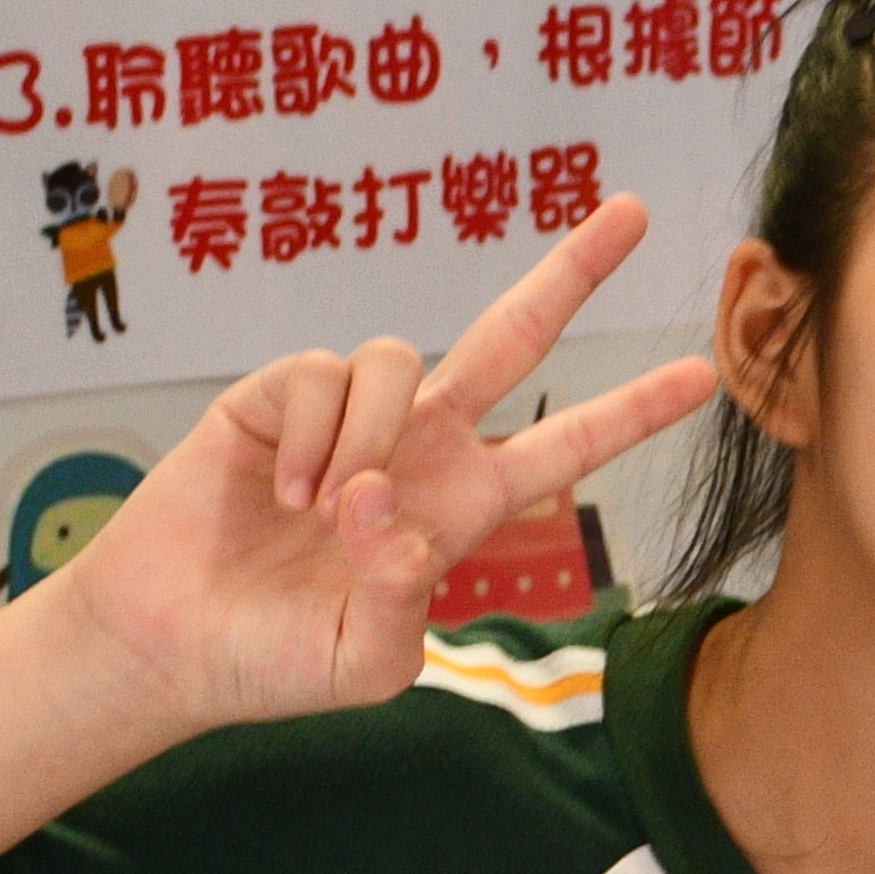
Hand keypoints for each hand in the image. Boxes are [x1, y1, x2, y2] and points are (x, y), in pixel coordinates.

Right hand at [56, 198, 716, 736]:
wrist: (171, 644)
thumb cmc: (273, 659)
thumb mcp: (365, 662)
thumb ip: (400, 597)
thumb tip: (390, 507)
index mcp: (462, 507)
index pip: (565, 449)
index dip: (631, 412)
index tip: (704, 376)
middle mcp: (420, 447)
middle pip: (511, 338)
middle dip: (571, 273)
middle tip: (633, 211)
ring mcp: (351, 416)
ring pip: (400, 358)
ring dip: (372, 434)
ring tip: (323, 511)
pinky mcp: (276, 396)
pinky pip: (322, 374)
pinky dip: (311, 435)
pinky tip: (282, 492)